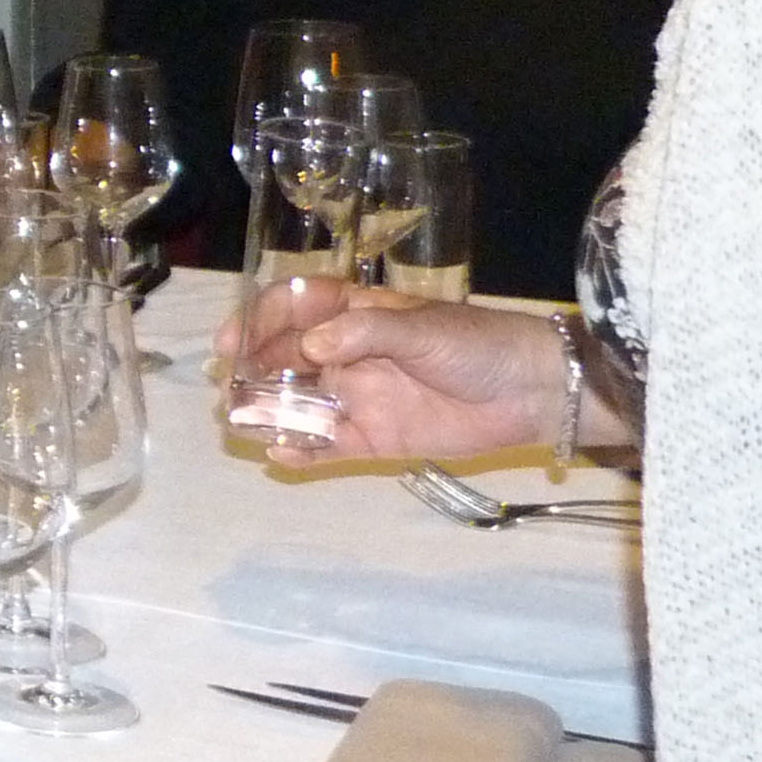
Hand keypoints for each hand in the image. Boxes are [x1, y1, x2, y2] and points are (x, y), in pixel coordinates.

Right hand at [218, 285, 564, 464]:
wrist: (532, 392)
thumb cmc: (477, 344)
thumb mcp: (422, 327)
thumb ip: (364, 335)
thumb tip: (309, 347)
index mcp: (356, 315)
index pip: (294, 310)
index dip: (258, 321)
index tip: (232, 342)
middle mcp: (347, 355)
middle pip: (284, 359)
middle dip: (252, 371)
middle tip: (229, 388)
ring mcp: (358, 398)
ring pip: (298, 404)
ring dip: (267, 412)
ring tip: (240, 423)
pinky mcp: (374, 440)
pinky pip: (327, 446)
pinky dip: (300, 450)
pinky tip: (279, 452)